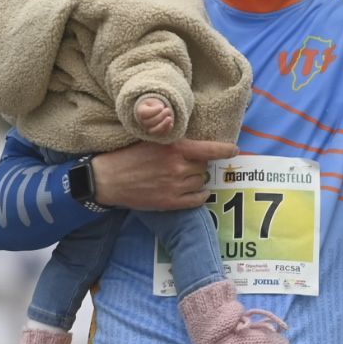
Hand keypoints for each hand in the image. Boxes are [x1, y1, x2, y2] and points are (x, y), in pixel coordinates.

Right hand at [90, 138, 235, 210]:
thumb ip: (174, 142)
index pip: (210, 150)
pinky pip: (197, 199)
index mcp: (175, 148)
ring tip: (183, 176)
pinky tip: (194, 191)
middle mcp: (178, 167)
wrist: (108, 179)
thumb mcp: (151, 140)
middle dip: (199, 164)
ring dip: (197, 179)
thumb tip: (194, 144)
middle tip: (187, 163)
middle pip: (204, 166)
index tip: (234, 150)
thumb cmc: (128, 156)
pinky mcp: (171, 202)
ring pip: (201, 182)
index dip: (225, 150)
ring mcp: (175, 186)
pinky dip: (199, 195)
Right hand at [134, 94, 174, 137]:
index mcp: (141, 112)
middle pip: (150, 122)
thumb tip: (161, 108)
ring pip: (155, 130)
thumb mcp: (153, 102)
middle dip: (161, 116)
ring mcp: (149, 129)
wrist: (153, 112)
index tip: (161, 107)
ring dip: (163, 125)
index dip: (154, 111)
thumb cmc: (153, 105)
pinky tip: (171, 124)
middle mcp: (143, 122)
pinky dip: (167, 130)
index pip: (144, 113)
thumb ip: (156, 104)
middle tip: (168, 110)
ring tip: (170, 118)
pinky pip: (161, 135)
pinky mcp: (156, 134)